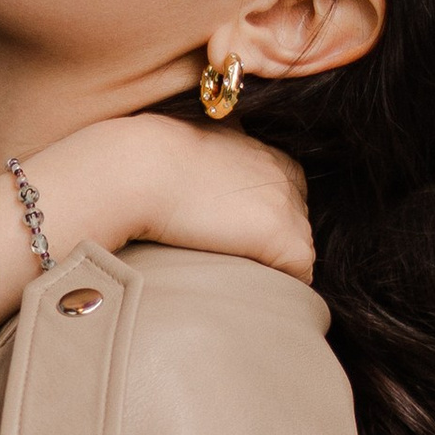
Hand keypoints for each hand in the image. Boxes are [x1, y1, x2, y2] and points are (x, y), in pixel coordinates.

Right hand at [0, 115, 312, 330]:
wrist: (134, 169)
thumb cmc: (140, 161)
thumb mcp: (186, 149)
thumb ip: (208, 165)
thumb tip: (197, 187)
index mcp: (265, 150)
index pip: (278, 196)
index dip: (252, 221)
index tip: (220, 233)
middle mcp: (286, 173)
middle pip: (293, 222)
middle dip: (266, 242)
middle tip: (221, 254)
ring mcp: (289, 205)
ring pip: (295, 249)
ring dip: (269, 263)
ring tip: (226, 270)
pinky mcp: (284, 237)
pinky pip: (300, 275)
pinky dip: (277, 286)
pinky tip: (240, 286)